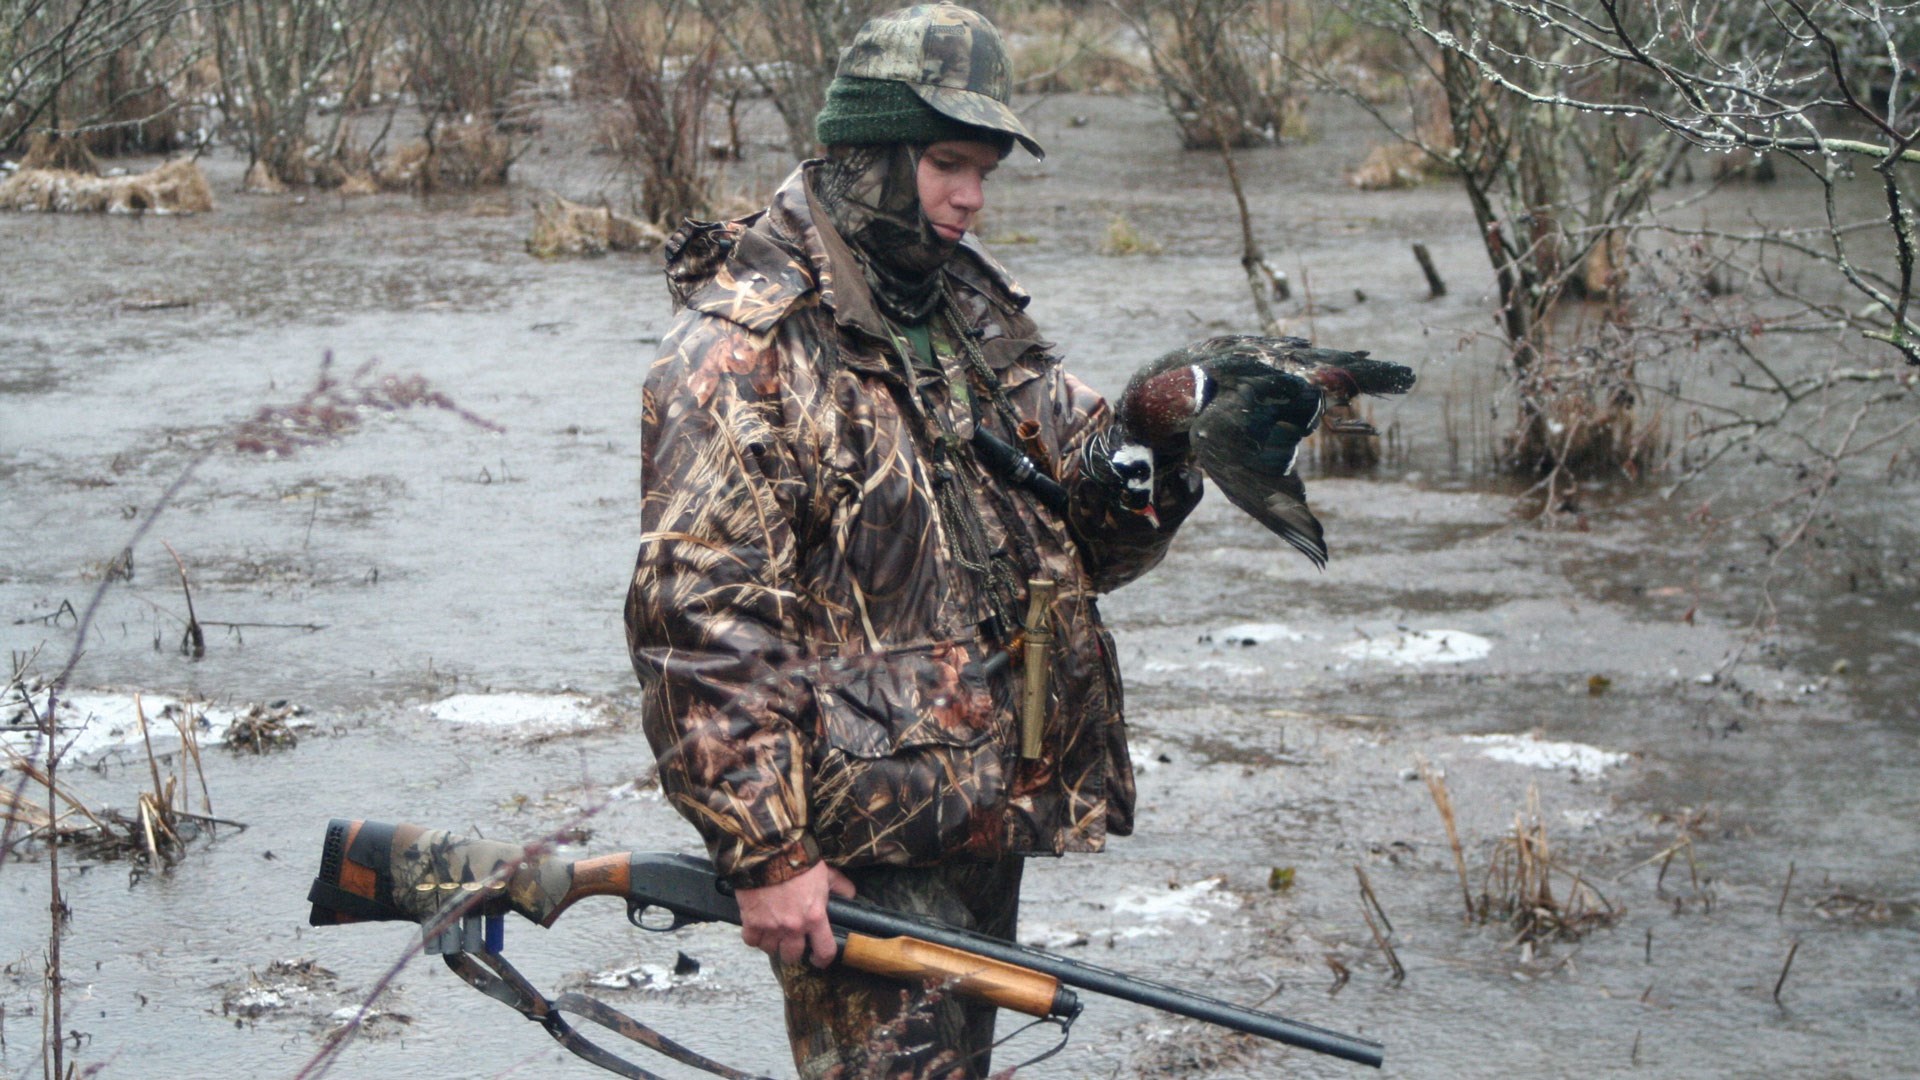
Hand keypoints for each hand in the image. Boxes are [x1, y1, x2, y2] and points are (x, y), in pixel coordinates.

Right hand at [735, 861, 855, 967]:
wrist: (770, 851)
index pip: (824, 950)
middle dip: (792, 951)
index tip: (818, 959)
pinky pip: (751, 941)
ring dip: (772, 943)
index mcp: (815, 917)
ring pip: (770, 950)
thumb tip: (850, 895)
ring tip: (773, 932)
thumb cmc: (799, 860)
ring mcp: (771, 926)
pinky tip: (757, 927)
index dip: (822, 959)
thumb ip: (840, 887)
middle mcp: (793, 927)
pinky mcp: (751, 921)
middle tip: (791, 942)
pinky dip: (754, 936)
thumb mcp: (826, 873)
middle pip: (792, 956)